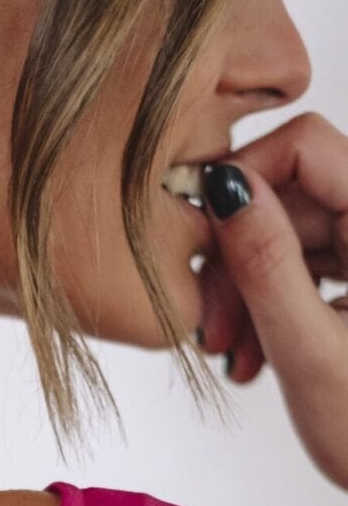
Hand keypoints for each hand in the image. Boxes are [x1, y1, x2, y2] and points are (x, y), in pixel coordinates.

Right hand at [194, 112, 347, 491]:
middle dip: (235, 259)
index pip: (305, 146)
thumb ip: (265, 265)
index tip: (194, 237)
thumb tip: (223, 188)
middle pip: (290, 197)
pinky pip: (304, 268)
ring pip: (288, 237)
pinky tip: (255, 357)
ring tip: (233, 359)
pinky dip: (268, 308)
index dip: (242, 179)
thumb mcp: (311, 353)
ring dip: (244, 293)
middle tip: (210, 332)